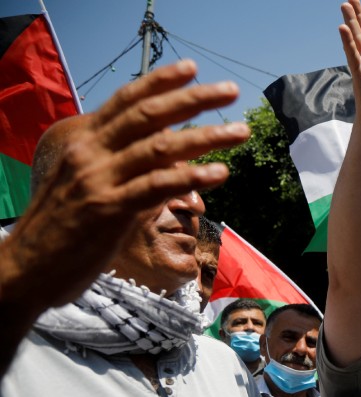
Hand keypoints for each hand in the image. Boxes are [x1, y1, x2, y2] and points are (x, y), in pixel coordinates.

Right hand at [0, 60, 247, 313]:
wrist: (25, 269)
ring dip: (206, 136)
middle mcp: (90, 154)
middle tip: (231, 91)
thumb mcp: (85, 184)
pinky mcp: (109, 210)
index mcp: (84, 142)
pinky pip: (157, 187)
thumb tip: (163, 161)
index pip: (126, 101)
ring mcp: (99, 180)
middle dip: (194, 99)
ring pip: (160, 147)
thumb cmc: (61, 229)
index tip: (192, 68)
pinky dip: (191, 177)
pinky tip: (220, 173)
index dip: (160, 81)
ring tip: (241, 131)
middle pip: (149, 115)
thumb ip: (119, 166)